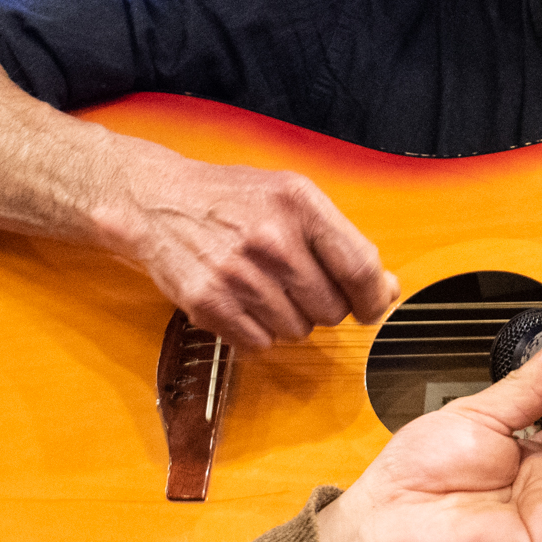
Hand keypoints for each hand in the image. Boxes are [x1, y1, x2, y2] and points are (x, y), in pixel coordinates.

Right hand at [111, 142, 398, 350]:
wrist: (155, 201)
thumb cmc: (231, 200)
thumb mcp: (291, 198)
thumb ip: (341, 242)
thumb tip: (387, 289)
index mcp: (299, 203)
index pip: (360, 268)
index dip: (373, 298)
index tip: (371, 306)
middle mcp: (271, 238)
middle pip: (331, 309)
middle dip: (321, 305)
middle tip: (295, 283)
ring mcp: (238, 273)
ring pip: (297, 331)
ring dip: (287, 319)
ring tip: (262, 287)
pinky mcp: (208, 302)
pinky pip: (258, 343)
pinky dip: (255, 332)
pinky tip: (240, 302)